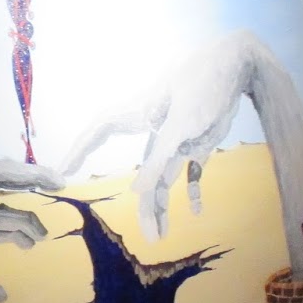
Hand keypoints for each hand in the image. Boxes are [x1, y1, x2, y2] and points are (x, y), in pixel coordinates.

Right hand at [59, 31, 261, 240]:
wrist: (239, 65)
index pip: (101, 130)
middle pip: (143, 176)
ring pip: (164, 180)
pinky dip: (192, 191)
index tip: (63, 169)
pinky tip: (195, 210)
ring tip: (163, 236)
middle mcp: (155, 131)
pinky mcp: (197, 142)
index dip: (80, 148)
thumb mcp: (183, 123)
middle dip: (144, 208)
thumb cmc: (206, 83)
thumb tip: (135, 192)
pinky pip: (190, 173)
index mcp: (141, 115)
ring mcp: (176, 139)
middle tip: (150, 237)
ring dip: (164, 207)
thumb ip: (158, 160)